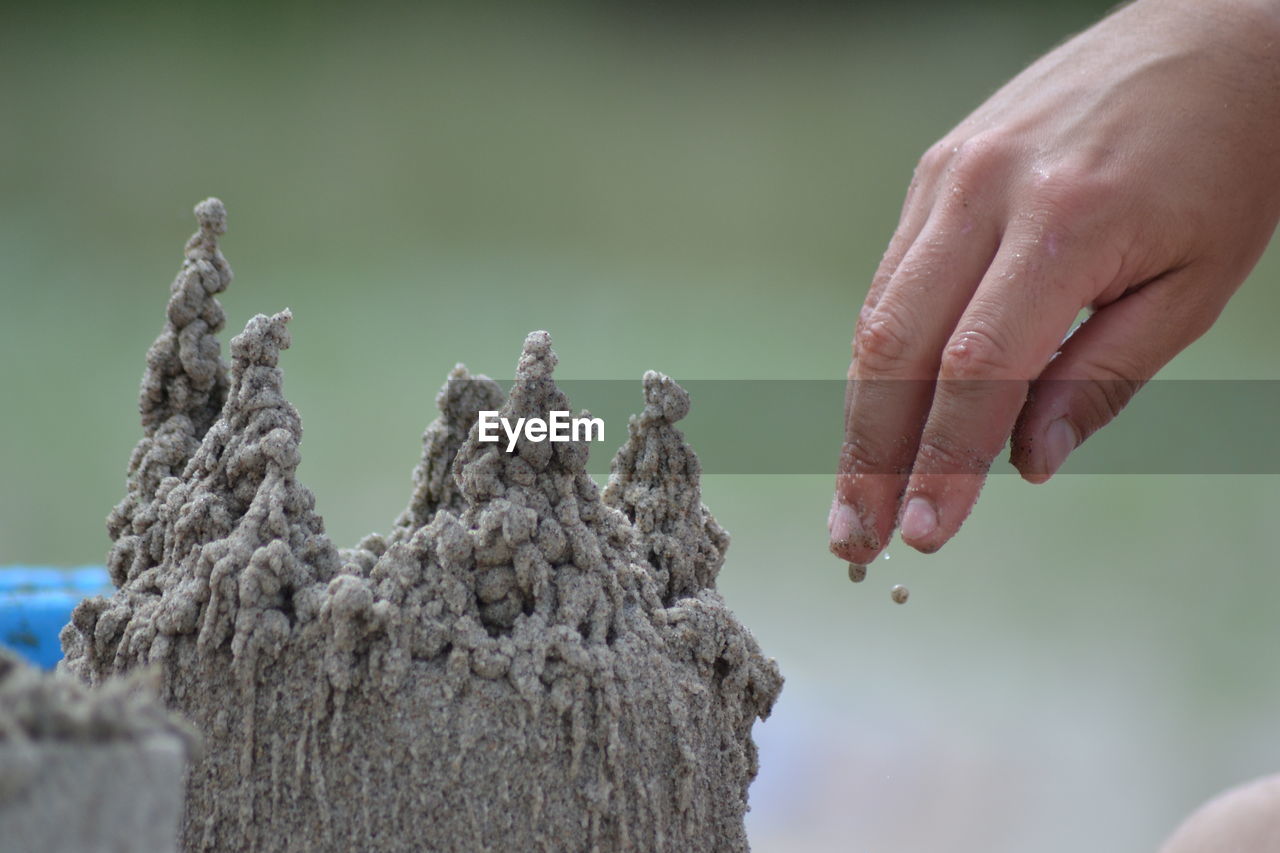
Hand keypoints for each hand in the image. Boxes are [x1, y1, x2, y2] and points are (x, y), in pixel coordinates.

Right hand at [830, 0, 1279, 564]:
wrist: (1211, 38)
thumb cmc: (1225, 161)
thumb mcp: (1196, 284)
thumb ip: (1104, 379)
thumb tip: (1029, 463)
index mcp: (1064, 222)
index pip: (977, 369)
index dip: (942, 461)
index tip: (921, 534)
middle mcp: (985, 191)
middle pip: (897, 348)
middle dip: (870, 455)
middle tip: (855, 536)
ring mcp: (948, 174)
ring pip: (878, 315)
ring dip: (861, 415)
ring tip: (855, 492)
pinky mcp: (934, 169)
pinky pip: (893, 277)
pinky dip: (882, 355)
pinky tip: (882, 411)